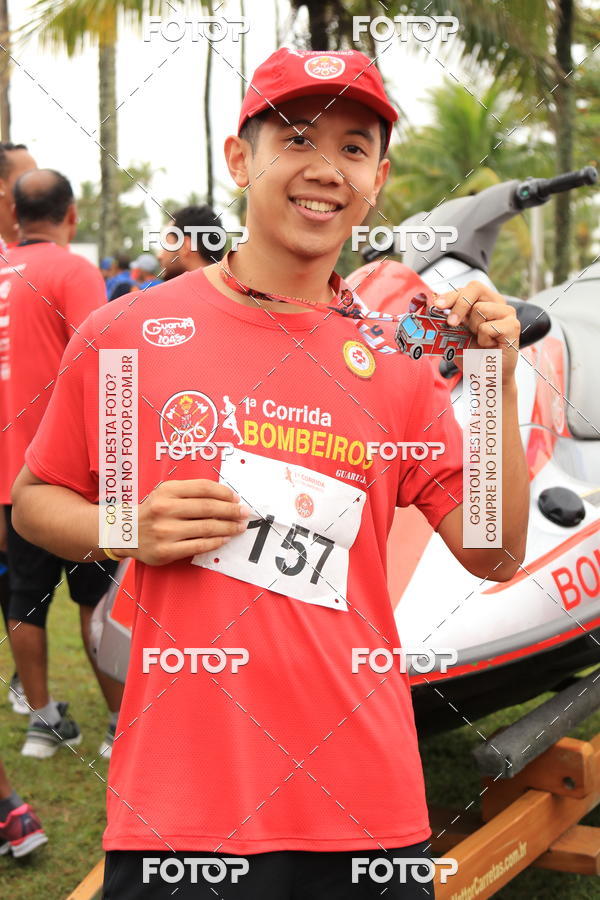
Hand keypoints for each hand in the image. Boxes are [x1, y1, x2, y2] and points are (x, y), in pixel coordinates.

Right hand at [128, 479, 250, 565]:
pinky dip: (215, 542)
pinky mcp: (166, 550)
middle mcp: (165, 509)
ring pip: (206, 528)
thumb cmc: (153, 511)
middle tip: (244, 513)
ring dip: (228, 527)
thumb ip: (191, 492)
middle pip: (208, 508)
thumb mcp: (166, 493)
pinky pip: (198, 545)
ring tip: (239, 527)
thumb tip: (225, 497)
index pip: (203, 488)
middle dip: (231, 511)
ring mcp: (165, 531)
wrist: (125, 533)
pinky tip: (224, 539)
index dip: (224, 492)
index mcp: (167, 491)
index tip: (236, 498)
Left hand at [433, 282, 519, 382]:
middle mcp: (496, 303)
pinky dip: (483, 340)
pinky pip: (487, 327)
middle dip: (459, 304)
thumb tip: (427, 305)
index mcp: (482, 301)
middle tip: (452, 323)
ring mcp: (507, 313)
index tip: (438, 305)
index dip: (450, 295)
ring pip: (480, 309)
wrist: (485, 376)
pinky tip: (490, 345)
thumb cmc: (471, 354)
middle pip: (475, 288)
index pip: (466, 289)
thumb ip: (443, 319)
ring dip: (473, 329)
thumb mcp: (452, 334)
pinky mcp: (513, 326)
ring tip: (481, 340)